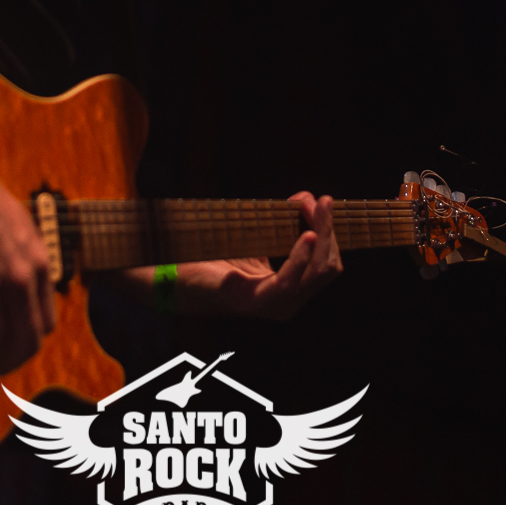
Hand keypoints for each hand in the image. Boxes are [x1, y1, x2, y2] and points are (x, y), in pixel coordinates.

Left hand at [187, 192, 343, 319]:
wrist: (177, 277)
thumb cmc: (214, 257)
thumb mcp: (257, 239)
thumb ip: (281, 223)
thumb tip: (305, 197)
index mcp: (291, 290)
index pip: (327, 264)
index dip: (329, 231)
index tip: (323, 201)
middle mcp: (289, 303)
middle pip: (329, 267)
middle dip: (328, 230)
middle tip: (324, 200)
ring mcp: (275, 306)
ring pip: (316, 273)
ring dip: (321, 237)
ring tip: (317, 209)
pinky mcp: (257, 303)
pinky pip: (290, 282)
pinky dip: (301, 258)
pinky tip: (306, 235)